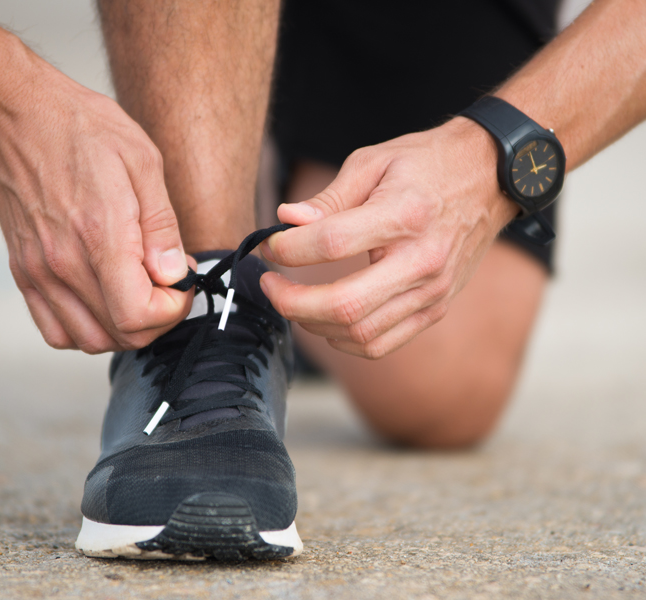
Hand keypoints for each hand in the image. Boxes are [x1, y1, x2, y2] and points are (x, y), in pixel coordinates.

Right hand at [0, 63, 192, 352]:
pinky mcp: (23, 272)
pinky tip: (103, 300)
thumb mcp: (143, 162)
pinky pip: (54, 330)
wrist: (17, 114)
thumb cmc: (81, 129)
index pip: (138, 314)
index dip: (173, 310)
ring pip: (88, 340)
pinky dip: (85, 329)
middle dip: (157, 320)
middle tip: (166, 287)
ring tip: (137, 294)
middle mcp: (63, 262)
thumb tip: (173, 274)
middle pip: (119, 335)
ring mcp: (38, 271)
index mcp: (99, 235)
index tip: (181, 284)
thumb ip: (161, 227)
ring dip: (124, 330)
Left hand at [259, 118, 517, 358]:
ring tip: (293, 300)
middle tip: (269, 285)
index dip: (288, 249)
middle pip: (343, 304)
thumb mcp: (374, 162)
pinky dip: (345, 339)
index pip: (331, 244)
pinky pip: (382, 344)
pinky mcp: (436, 308)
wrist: (490, 178)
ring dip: (312, 323)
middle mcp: (422, 260)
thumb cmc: (427, 165)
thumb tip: (286, 221)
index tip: (270, 245)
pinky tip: (326, 320)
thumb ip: (328, 198)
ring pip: (360, 333)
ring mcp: (432, 291)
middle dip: (290, 301)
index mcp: (404, 215)